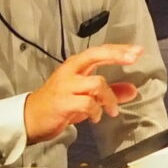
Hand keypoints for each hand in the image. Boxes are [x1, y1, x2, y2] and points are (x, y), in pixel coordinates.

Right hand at [23, 45, 142, 142]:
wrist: (30, 118)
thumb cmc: (59, 104)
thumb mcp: (86, 96)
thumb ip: (109, 92)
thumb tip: (132, 90)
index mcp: (75, 66)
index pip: (99, 51)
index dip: (119, 50)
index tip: (137, 51)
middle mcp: (70, 71)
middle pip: (95, 55)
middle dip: (116, 55)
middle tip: (133, 59)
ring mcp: (65, 86)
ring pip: (96, 83)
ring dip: (109, 98)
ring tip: (111, 110)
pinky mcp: (62, 102)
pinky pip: (87, 103)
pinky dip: (96, 111)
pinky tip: (95, 117)